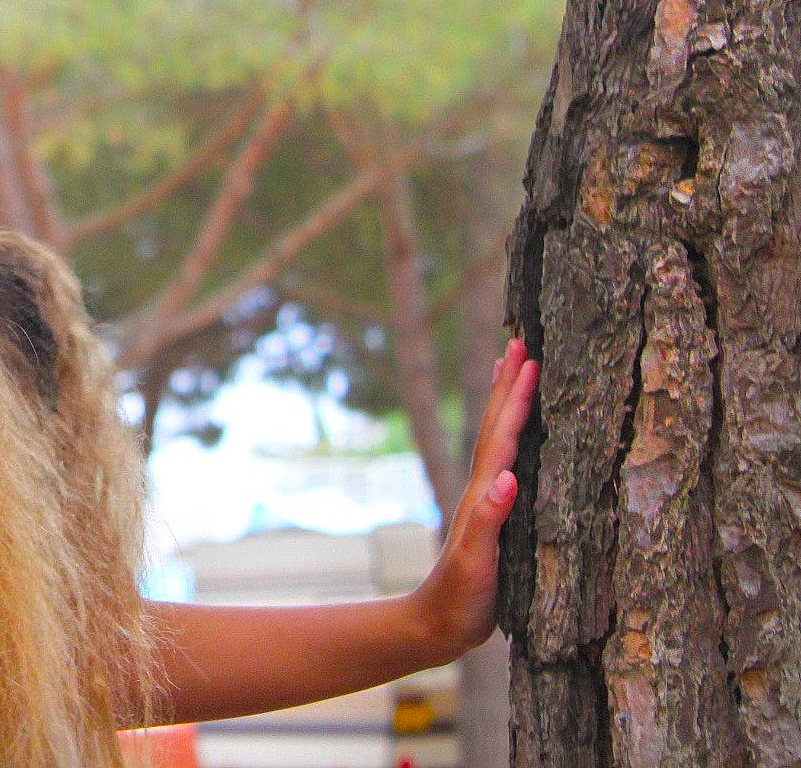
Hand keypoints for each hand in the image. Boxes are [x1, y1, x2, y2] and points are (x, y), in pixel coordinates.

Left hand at [408, 337, 537, 662]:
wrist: (436, 625)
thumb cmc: (460, 599)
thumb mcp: (477, 563)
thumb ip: (489, 523)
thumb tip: (508, 480)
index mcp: (484, 494)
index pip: (503, 436)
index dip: (517, 399)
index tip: (529, 359)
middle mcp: (485, 489)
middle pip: (497, 426)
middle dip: (510, 384)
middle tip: (520, 341)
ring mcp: (488, 500)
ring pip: (500, 439)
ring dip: (508, 402)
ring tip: (516, 369)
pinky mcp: (495, 516)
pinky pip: (508, 463)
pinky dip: (514, 438)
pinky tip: (522, 433)